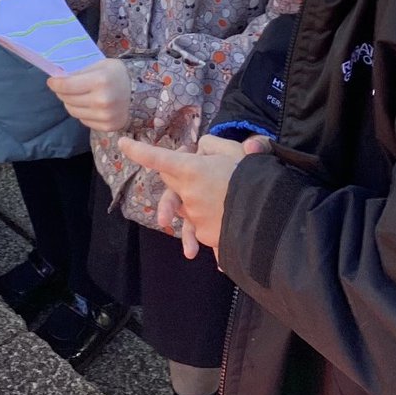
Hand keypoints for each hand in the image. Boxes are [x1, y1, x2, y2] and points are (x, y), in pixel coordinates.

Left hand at [47, 58, 129, 131]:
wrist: (142, 92)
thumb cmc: (118, 74)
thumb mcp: (100, 65)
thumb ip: (80, 72)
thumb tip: (58, 78)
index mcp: (100, 81)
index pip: (66, 85)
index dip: (55, 83)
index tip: (51, 81)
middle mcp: (102, 100)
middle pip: (67, 99)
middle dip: (62, 92)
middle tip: (64, 87)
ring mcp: (105, 116)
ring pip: (73, 111)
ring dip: (70, 103)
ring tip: (77, 96)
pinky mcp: (107, 126)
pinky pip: (83, 120)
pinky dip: (82, 112)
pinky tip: (89, 105)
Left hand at [120, 133, 268, 258]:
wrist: (272, 216)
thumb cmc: (254, 176)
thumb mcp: (237, 150)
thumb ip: (214, 145)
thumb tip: (203, 148)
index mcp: (191, 170)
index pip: (157, 158)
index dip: (138, 150)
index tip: (123, 143)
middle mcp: (188, 195)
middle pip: (172, 185)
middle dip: (179, 179)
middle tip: (203, 172)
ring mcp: (197, 218)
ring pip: (185, 210)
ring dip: (192, 209)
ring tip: (201, 218)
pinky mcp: (208, 236)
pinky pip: (204, 234)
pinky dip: (209, 236)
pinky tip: (216, 252)